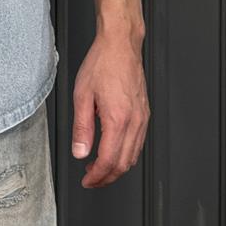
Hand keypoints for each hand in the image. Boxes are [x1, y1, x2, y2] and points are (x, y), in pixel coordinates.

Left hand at [71, 29, 149, 187]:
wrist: (121, 45)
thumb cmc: (102, 63)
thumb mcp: (82, 95)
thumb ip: (81, 127)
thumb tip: (80, 152)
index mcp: (117, 119)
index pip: (108, 160)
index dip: (97, 176)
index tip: (87, 180)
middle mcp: (134, 121)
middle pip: (124, 164)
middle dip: (107, 177)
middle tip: (91, 178)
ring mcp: (142, 118)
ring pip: (133, 156)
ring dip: (117, 167)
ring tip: (99, 167)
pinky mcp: (145, 113)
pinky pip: (138, 143)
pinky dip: (126, 153)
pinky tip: (113, 149)